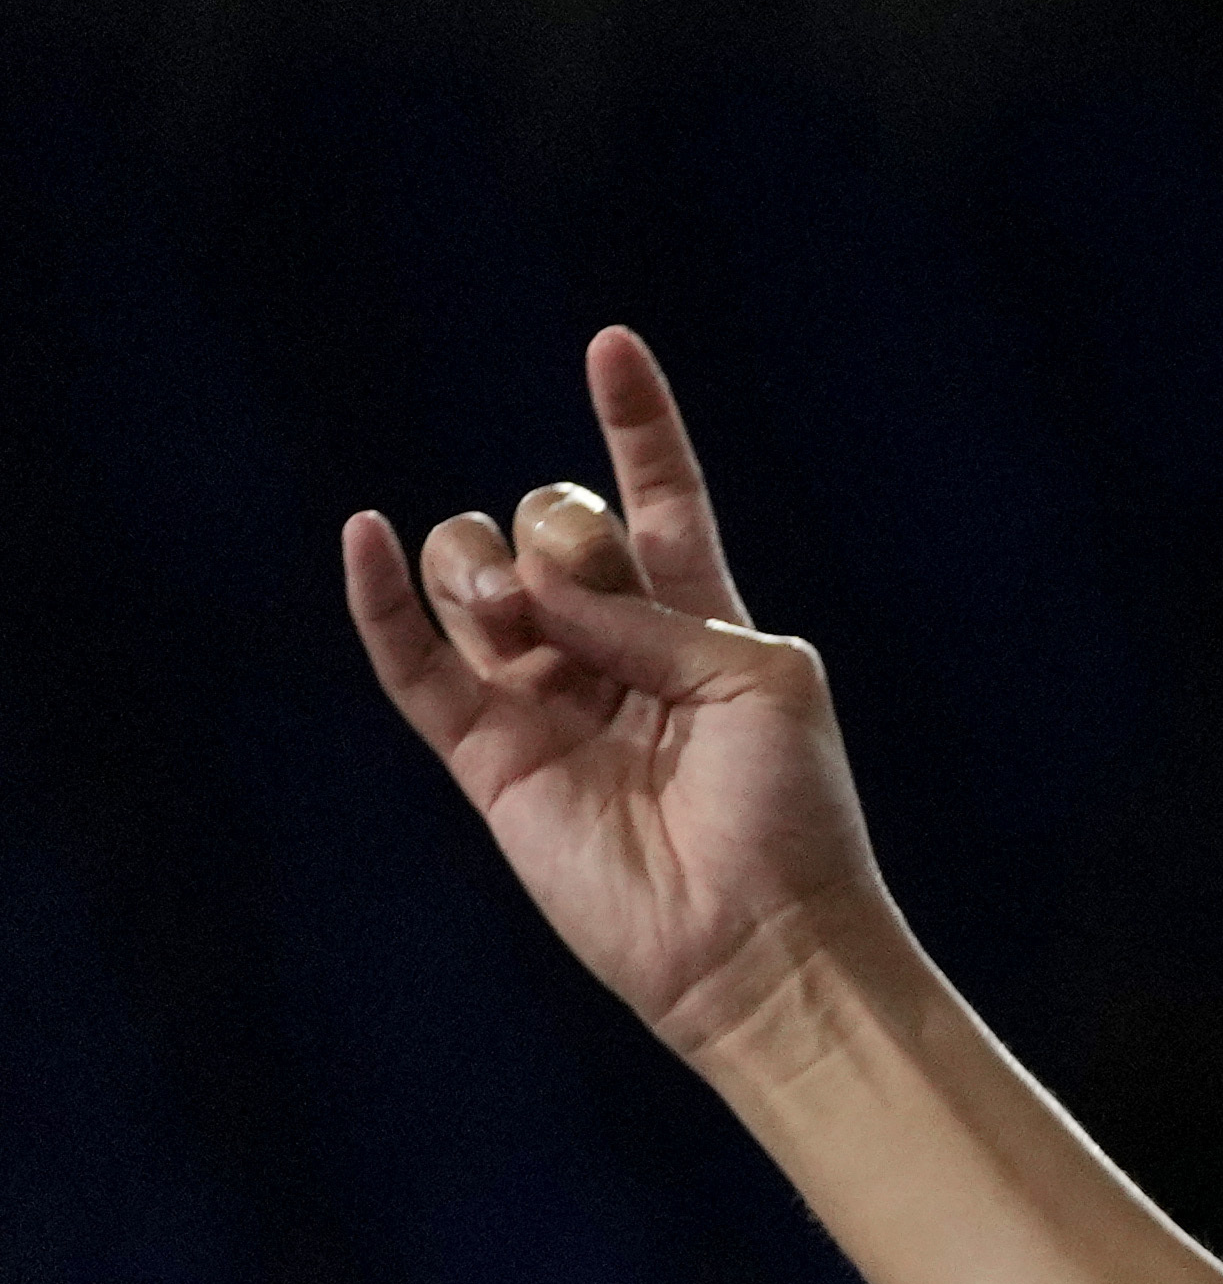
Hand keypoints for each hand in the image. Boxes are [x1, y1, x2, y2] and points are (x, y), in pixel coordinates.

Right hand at [341, 329, 901, 1064]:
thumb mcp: (757, 679)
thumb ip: (651, 613)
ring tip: (515, 604)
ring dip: (485, 563)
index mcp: (704, 618)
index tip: (612, 345)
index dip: (637, 425)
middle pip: (558, 527)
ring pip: (477, 577)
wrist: (759, 937)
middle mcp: (616, 648)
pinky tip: (368, 537)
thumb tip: (536, 590)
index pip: (661, 499)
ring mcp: (546, 699)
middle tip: (590, 596)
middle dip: (566, 532)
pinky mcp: (489, 757)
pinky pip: (413, 665)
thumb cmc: (792, 810)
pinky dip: (383, 601)